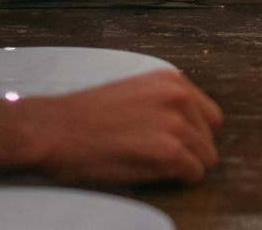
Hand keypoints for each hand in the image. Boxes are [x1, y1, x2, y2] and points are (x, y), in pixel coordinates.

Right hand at [0, 70, 222, 186]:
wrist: (53, 130)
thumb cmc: (83, 116)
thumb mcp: (134, 93)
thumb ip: (163, 103)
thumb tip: (184, 126)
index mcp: (172, 81)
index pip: (208, 115)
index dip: (193, 133)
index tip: (176, 144)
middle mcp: (179, 98)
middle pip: (208, 137)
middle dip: (191, 151)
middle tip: (161, 161)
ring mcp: (176, 124)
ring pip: (205, 157)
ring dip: (185, 166)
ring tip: (155, 169)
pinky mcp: (168, 152)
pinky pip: (194, 173)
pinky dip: (180, 180)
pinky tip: (156, 176)